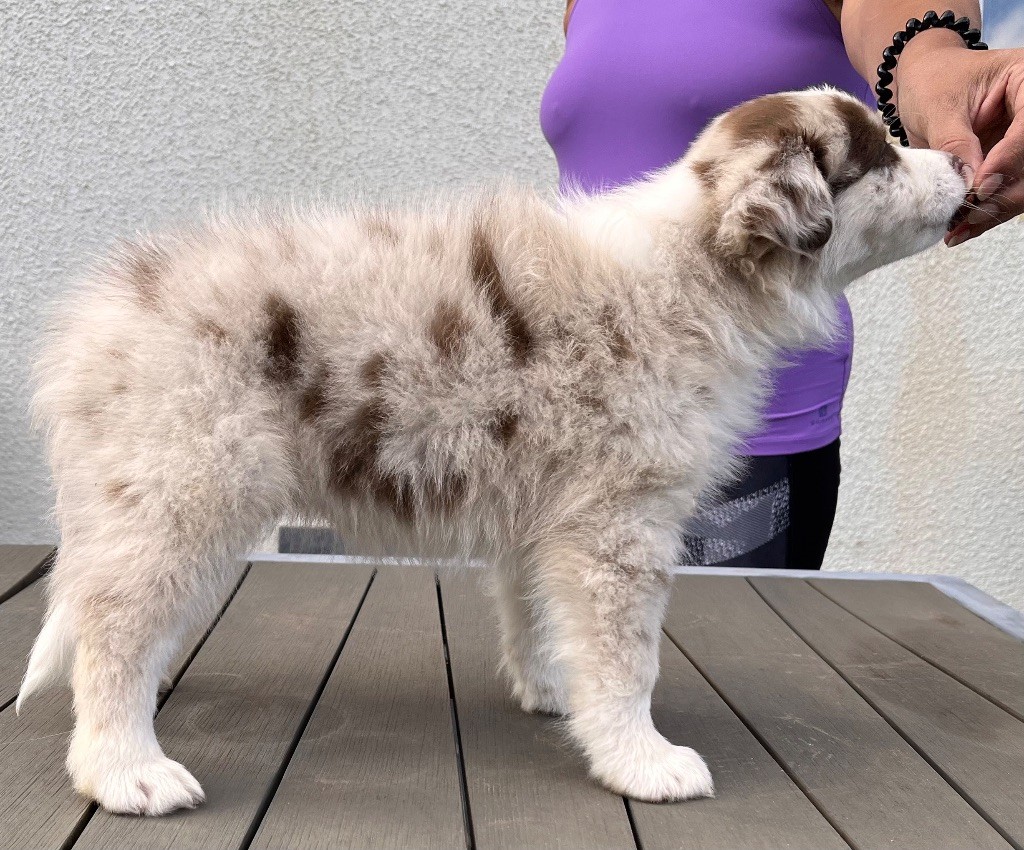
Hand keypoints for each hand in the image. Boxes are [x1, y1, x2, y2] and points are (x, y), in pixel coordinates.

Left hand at [894, 29, 1023, 245]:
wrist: (923, 84)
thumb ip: (955, 143)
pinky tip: (963, 229)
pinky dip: (988, 213)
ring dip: (996, 210)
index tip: (980, 185)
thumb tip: (971, 182)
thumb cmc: (932, 83)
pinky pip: (1009, 192)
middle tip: (967, 217)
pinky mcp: (1013, 162)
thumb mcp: (938, 108)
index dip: (1010, 159)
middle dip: (1005, 193)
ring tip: (959, 229)